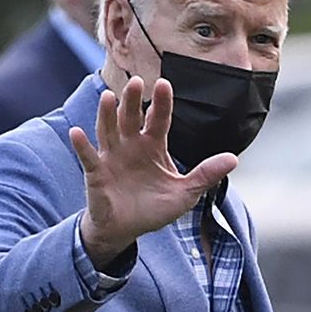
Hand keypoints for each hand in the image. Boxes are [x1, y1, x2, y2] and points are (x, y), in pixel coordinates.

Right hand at [69, 76, 236, 268]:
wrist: (127, 230)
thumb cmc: (154, 208)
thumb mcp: (185, 193)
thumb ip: (206, 174)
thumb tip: (233, 159)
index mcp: (153, 146)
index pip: (159, 119)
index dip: (161, 102)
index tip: (164, 83)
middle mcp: (131, 146)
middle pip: (131, 118)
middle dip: (132, 101)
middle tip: (136, 82)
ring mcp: (112, 157)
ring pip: (108, 130)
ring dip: (106, 114)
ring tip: (107, 96)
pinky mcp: (96, 174)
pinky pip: (88, 157)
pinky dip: (82, 145)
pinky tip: (76, 132)